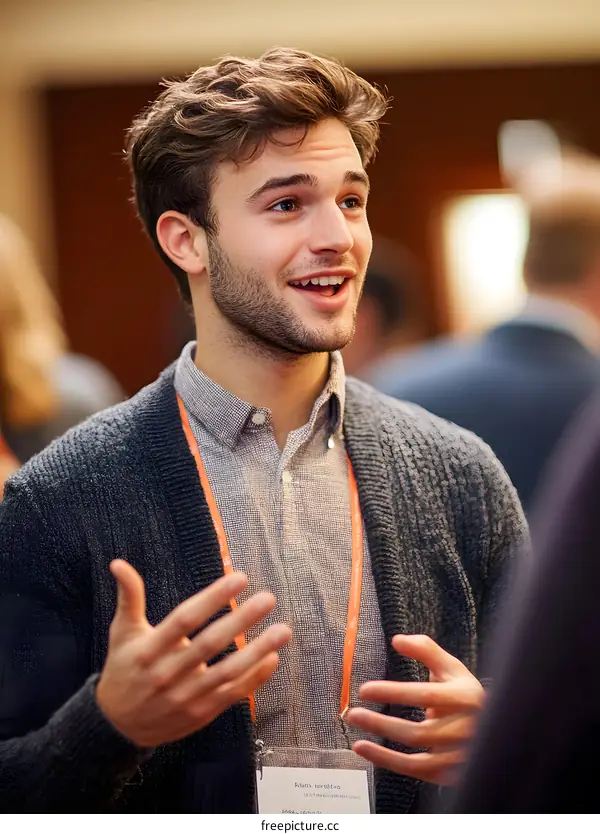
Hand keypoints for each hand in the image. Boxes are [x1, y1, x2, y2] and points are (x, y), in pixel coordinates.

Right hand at [96, 560, 290, 746]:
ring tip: (283, 630)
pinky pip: (232, 695)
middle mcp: (167, 674)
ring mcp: (185, 697)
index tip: (240, 578)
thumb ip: (129, 598)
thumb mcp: (122, 633)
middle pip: (209, 644)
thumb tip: (119, 564)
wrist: (117, 727)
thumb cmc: (124, 670)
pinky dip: (254, 678)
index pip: (185, 619)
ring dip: (257, 651)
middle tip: (268, 598)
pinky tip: (273, 658)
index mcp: (149, 649)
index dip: (213, 598)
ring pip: (226, 672)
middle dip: (241, 620)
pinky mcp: (200, 713)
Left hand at [346, 634, 483, 785]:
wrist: (498, 729)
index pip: (425, 696)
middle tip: (353, 713)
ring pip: (417, 756)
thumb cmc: (466, 694)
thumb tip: (397, 640)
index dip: (393, 693)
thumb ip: (426, 650)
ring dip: (382, 749)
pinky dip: (389, 762)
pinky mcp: (451, 773)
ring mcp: (459, 756)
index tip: (365, 690)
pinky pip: (416, 771)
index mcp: (465, 698)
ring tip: (356, 735)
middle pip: (419, 732)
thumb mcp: (452, 668)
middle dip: (381, 724)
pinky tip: (367, 751)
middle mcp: (465, 730)